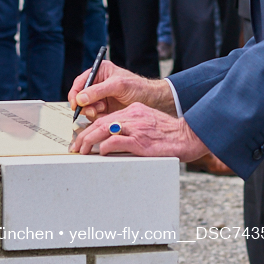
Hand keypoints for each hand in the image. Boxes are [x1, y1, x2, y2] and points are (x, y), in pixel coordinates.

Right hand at [67, 60, 176, 119]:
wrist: (152, 101)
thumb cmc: (138, 87)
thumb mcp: (118, 86)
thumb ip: (98, 91)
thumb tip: (80, 98)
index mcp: (100, 72)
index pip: (80, 82)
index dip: (75, 93)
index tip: (75, 103)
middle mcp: (98, 84)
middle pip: (80, 96)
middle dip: (84, 104)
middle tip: (93, 109)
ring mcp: (100, 97)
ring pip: (86, 107)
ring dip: (92, 111)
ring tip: (103, 109)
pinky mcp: (104, 109)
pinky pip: (93, 115)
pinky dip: (97, 116)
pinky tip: (107, 113)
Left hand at [69, 102, 210, 161]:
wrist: (188, 137)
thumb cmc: (170, 135)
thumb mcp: (149, 123)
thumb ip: (133, 128)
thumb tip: (114, 140)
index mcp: (134, 110)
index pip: (106, 118)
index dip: (90, 128)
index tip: (82, 138)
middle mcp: (133, 116)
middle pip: (100, 123)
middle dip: (84, 135)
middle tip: (75, 147)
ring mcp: (136, 128)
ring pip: (104, 130)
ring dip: (89, 141)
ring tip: (81, 151)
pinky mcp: (140, 141)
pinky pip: (116, 141)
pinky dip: (105, 146)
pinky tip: (100, 152)